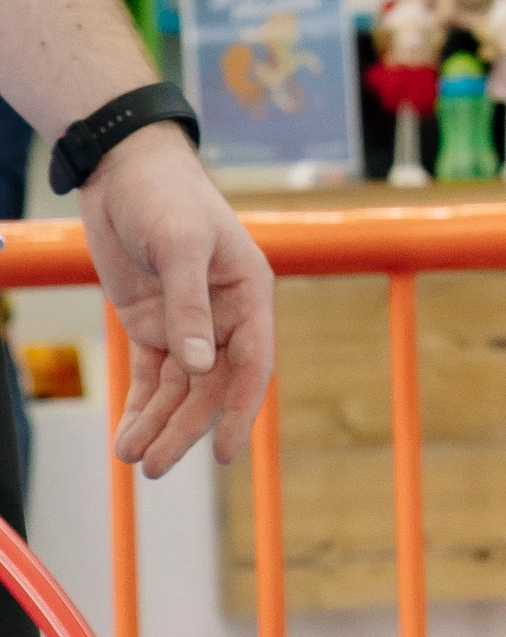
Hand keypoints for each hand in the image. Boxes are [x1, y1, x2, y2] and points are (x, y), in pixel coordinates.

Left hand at [80, 127, 274, 476]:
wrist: (122, 169)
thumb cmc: (165, 196)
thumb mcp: (179, 245)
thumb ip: (190, 307)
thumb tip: (201, 366)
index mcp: (249, 295)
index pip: (251, 364)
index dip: (240, 410)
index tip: (225, 452)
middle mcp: (224, 317)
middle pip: (210, 386)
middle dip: (184, 428)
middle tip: (155, 467)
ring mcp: (187, 324)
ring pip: (179, 388)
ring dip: (158, 424)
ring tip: (133, 458)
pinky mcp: (153, 325)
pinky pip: (152, 376)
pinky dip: (141, 406)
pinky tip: (127, 435)